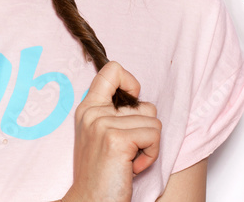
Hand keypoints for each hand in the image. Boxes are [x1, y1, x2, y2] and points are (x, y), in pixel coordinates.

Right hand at [62, 61, 161, 201]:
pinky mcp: (116, 139)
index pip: (113, 70)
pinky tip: (132, 167)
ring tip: (129, 161)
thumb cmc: (102, 175)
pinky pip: (154, 135)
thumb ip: (114, 113)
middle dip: (145, 130)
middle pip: (145, 104)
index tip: (131, 107)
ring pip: (153, 121)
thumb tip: (140, 99)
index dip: (131, 83)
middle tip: (127, 151)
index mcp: (88, 108)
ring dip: (149, 146)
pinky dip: (150, 155)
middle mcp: (93, 112)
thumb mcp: (101, 135)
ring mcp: (103, 124)